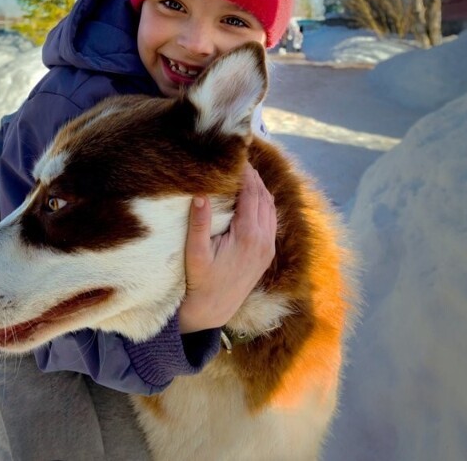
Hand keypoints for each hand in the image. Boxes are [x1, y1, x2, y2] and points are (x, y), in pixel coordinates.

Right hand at [177, 162, 276, 333]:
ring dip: (260, 188)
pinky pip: (271, 219)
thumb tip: (200, 194)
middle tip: (239, 157)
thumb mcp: (195, 253)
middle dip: (253, 175)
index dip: (244, 172)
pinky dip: (264, 202)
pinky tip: (252, 196)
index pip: (251, 193)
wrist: (212, 311)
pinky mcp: (267, 253)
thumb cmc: (199, 282)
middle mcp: (263, 239)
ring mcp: (268, 246)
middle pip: (263, 196)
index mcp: (248, 235)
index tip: (236, 155)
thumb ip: (199, 223)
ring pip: (270, 206)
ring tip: (245, 172)